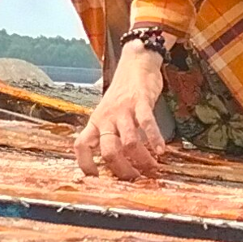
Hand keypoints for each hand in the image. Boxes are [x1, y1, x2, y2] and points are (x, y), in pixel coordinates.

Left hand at [75, 42, 166, 178]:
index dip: (85, 164)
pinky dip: (155, 139)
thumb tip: (116, 162)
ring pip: (128, 142)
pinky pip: (146, 123)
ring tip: (153, 168)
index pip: (81, 146)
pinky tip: (161, 150)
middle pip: (108, 151)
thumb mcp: (109, 114)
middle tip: (136, 179)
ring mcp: (122, 110)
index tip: (97, 179)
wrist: (135, 63)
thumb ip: (110, 134)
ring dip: (142, 159)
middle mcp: (106, 117)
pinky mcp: (140, 101)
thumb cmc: (123, 94)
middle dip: (123, 170)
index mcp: (95, 122)